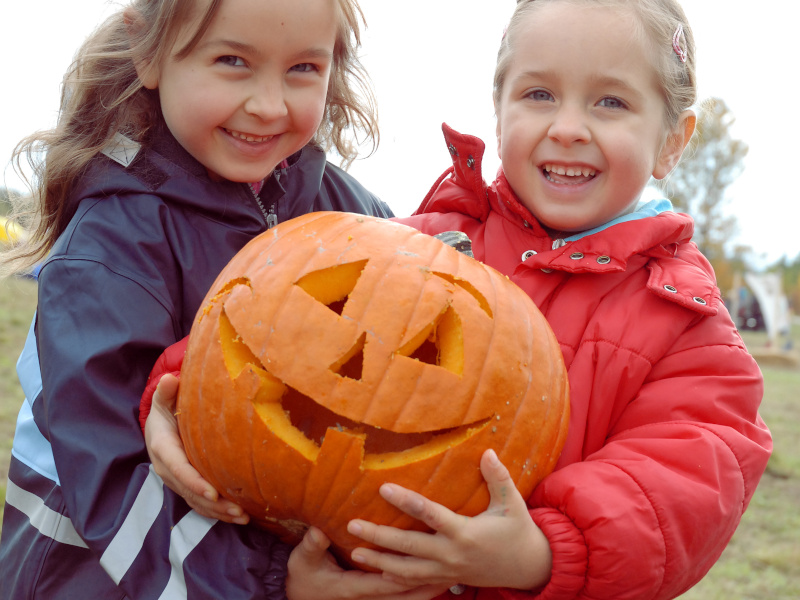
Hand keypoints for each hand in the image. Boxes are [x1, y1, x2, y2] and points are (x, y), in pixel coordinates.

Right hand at [144, 374, 248, 523]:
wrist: (159, 424)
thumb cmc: (166, 408)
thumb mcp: (163, 398)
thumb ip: (165, 391)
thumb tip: (169, 380)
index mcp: (162, 448)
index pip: (179, 469)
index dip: (195, 482)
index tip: (214, 493)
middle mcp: (167, 469)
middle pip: (190, 491)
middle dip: (214, 503)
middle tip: (239, 510)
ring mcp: (176, 480)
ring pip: (196, 502)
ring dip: (219, 512)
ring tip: (243, 517)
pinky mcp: (185, 486)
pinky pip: (200, 503)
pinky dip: (217, 512)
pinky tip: (238, 516)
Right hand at [286, 527, 450, 599]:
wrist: (301, 597)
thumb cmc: (304, 575)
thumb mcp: (304, 560)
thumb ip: (313, 545)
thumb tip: (320, 531)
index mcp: (354, 587)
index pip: (384, 581)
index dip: (403, 570)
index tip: (422, 556)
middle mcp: (368, 596)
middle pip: (403, 593)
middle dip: (427, 583)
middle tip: (452, 572)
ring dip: (428, 590)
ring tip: (453, 580)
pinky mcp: (375, 598)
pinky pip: (402, 599)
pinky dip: (419, 592)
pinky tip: (437, 583)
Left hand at [347, 449, 551, 589]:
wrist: (528, 568)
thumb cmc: (518, 531)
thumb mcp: (512, 503)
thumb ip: (498, 477)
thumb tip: (487, 451)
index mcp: (465, 533)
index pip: (429, 514)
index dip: (406, 501)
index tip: (383, 488)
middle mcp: (451, 555)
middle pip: (408, 547)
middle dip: (379, 537)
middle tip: (352, 524)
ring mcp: (447, 572)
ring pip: (406, 571)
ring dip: (378, 562)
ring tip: (354, 553)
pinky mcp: (446, 581)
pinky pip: (415, 584)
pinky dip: (394, 581)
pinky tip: (375, 574)